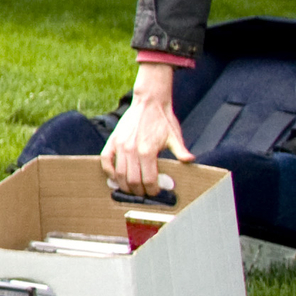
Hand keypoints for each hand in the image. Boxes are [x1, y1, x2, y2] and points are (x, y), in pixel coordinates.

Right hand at [102, 69, 183, 195]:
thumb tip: (190, 161)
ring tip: (131, 189)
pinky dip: (109, 171)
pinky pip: (106, 161)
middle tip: (144, 193)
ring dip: (124, 185)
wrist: (149, 102)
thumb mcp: (175, 136)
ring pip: (119, 174)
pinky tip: (115, 177)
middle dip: (139, 191)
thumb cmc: (163, 120)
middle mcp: (132, 150)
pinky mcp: (113, 141)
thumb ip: (181, 151)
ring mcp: (120, 146)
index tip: (156, 192)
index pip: (149, 180)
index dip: (153, 190)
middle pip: (132, 181)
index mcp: (148, 151)